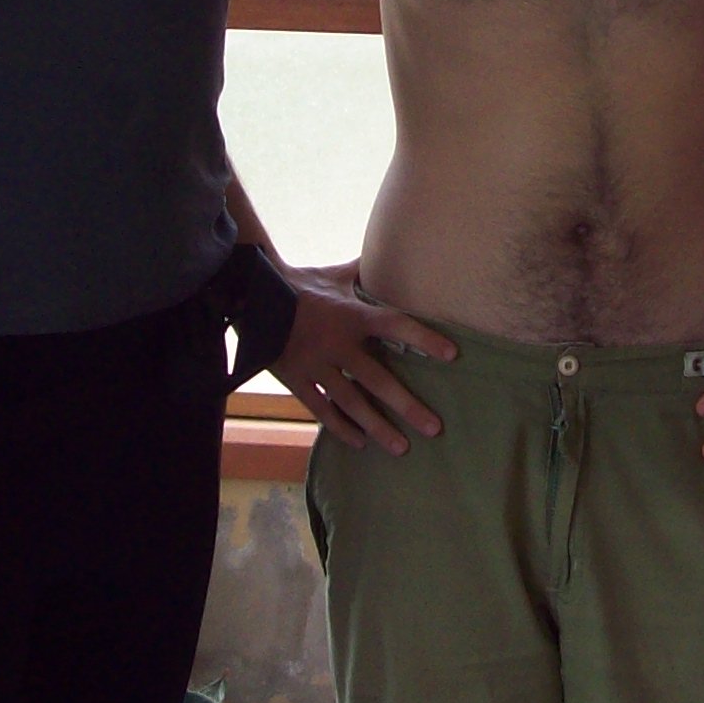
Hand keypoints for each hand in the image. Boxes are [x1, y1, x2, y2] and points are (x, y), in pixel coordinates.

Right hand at [274, 261, 455, 454]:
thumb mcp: (334, 275)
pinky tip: (360, 443)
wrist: (252, 295)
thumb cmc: (300, 284)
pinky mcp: (296, 379)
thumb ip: (362, 272)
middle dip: (407, 406)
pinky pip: (321, 408)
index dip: (423, 339)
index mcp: (352, 315)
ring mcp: (316, 365)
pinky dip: (340, 427)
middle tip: (434, 428)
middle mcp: (338, 344)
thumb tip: (386, 255)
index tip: (451, 355)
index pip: (396, 325)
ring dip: (378, 427)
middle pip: (378, 380)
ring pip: (351, 403)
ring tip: (401, 448)